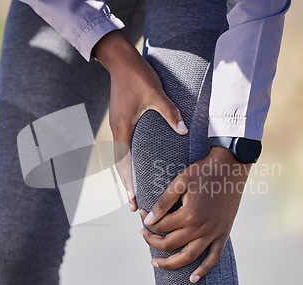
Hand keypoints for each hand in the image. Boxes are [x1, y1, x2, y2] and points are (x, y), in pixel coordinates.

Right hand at [92, 30, 187, 211]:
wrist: (121, 60)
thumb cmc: (137, 76)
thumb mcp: (156, 94)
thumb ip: (170, 113)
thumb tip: (184, 131)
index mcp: (123, 128)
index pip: (124, 163)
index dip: (128, 184)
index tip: (133, 201)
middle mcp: (118, 130)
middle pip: (120, 165)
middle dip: (127, 186)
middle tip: (134, 205)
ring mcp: (118, 125)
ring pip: (120, 157)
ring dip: (126, 175)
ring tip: (134, 191)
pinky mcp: (121, 120)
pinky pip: (123, 146)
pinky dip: (128, 161)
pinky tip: (136, 165)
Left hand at [139, 146, 250, 282]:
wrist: (230, 168)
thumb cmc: (203, 172)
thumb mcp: (180, 181)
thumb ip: (163, 202)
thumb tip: (148, 220)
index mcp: (189, 214)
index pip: (161, 227)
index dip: (147, 223)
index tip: (141, 215)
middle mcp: (201, 228)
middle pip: (171, 244)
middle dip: (152, 241)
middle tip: (143, 235)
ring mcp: (214, 233)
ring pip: (189, 257)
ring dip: (171, 263)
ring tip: (156, 263)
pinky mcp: (223, 234)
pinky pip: (214, 257)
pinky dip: (203, 270)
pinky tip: (192, 279)